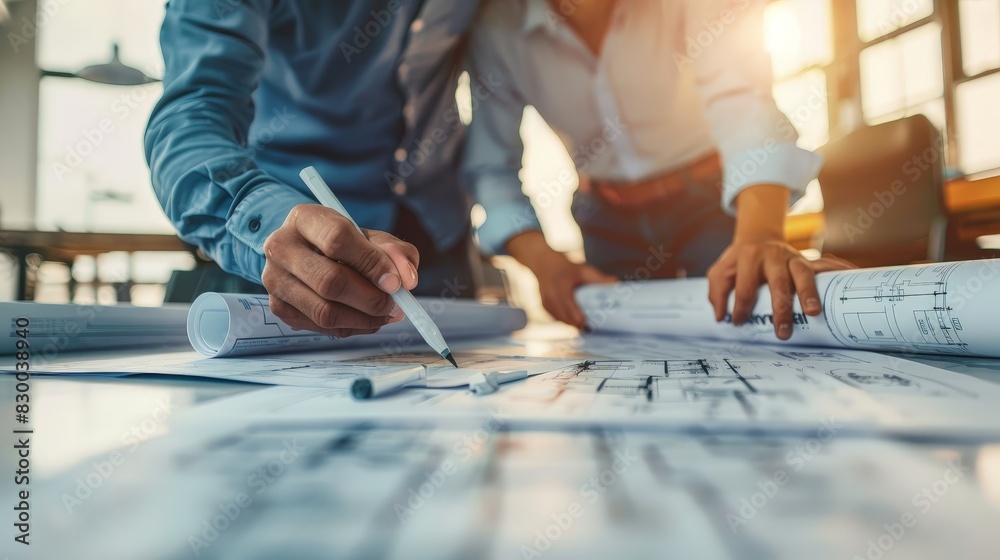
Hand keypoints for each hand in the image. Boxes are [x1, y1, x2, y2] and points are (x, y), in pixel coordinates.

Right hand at [261, 204, 418, 337]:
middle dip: (371, 299)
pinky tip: (365, 319)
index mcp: (304, 218)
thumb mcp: (369, 237)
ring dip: (364, 319)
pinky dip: (351, 328)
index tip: (396, 283)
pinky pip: (320, 327)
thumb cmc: (342, 242)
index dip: (372, 264)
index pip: (337, 239)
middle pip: (330, 281)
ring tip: (385, 314)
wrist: (305, 252)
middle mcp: (281, 247)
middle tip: (395, 305)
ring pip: (324, 311)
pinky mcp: (278, 307)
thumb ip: (394, 251)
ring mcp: (275, 279)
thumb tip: (407, 280)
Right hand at [506, 231, 616, 328]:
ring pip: (561, 320)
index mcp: (560, 287)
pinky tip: (576, 323)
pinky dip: (566, 321)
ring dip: (572, 325)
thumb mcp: (582, 270)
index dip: (580, 320)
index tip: (591, 326)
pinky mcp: (544, 307)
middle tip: (592, 330)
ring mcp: (546, 303)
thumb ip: (598, 278)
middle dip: (578, 325)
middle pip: (566, 318)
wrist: (543, 263)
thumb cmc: (565, 267)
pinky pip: (557, 318)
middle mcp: (551, 296)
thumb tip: (616, 283)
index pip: (570, 309)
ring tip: (586, 329)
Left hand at [707, 239, 855, 339]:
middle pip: (778, 282)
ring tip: (814, 313)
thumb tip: (721, 317)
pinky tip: (853, 276)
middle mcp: (773, 256)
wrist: (758, 236)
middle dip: (781, 307)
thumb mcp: (720, 271)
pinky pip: (826, 264)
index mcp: (748, 258)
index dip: (740, 308)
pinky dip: (840, 270)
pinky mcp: (807, 260)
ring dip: (809, 293)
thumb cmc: (739, 260)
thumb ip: (716, 292)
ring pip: (803, 273)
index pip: (745, 287)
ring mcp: (792, 257)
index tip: (738, 323)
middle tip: (782, 330)